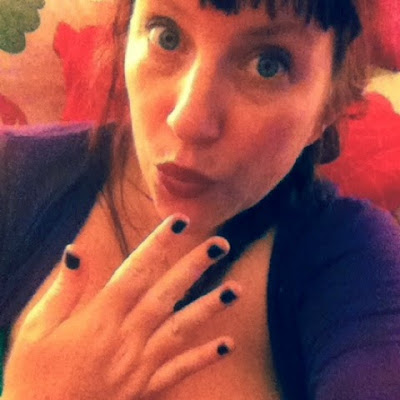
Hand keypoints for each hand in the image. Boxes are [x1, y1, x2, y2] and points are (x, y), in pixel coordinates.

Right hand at [3, 214, 240, 399]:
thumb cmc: (32, 377)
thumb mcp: (35, 329)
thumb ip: (64, 290)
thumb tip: (77, 252)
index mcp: (99, 318)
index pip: (136, 271)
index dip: (159, 244)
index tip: (178, 222)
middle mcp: (126, 337)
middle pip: (166, 294)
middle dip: (194, 266)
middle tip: (220, 245)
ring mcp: (139, 364)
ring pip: (181, 329)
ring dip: (210, 308)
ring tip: (236, 290)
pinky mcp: (144, 387)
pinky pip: (179, 371)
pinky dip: (203, 357)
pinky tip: (227, 345)